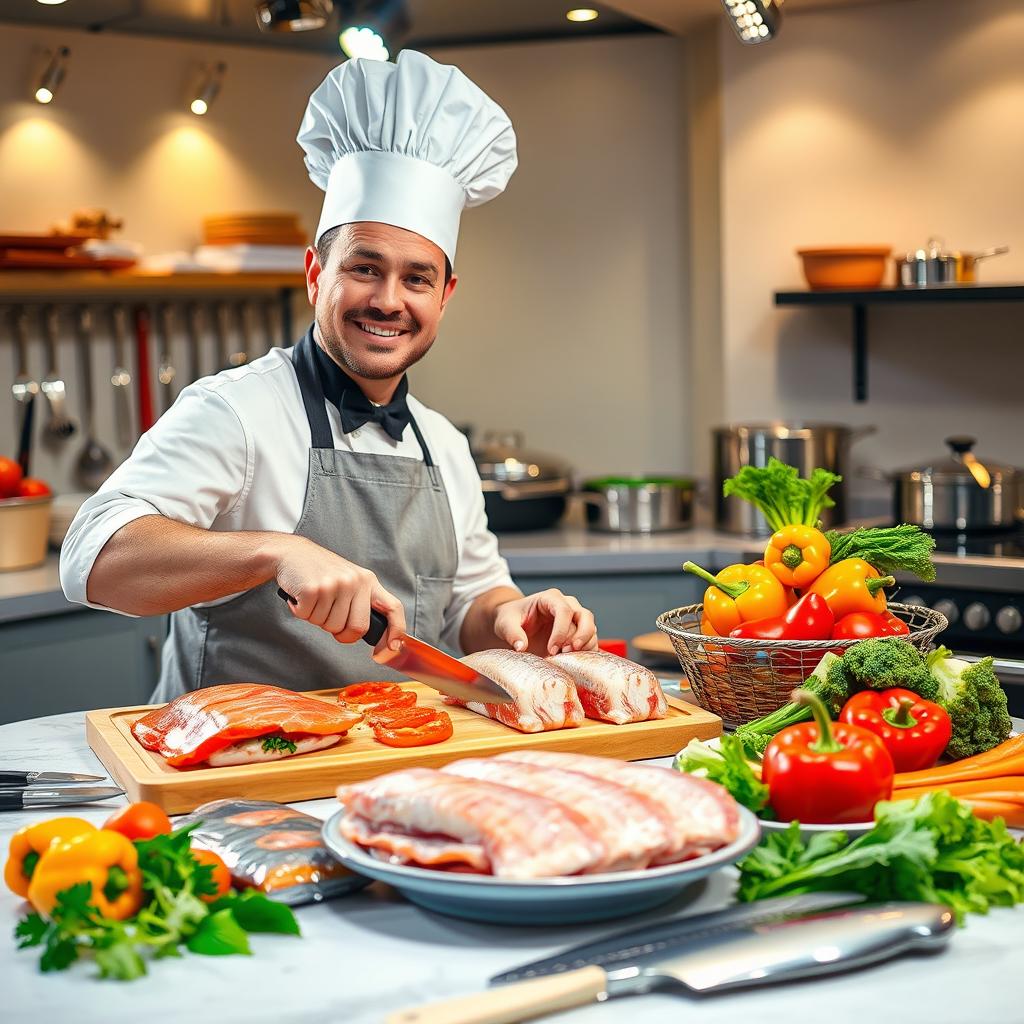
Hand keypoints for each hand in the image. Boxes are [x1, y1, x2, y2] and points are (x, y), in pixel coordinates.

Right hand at [275, 536, 405, 650]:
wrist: (292, 553)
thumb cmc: (320, 572)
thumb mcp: (349, 580)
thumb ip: (360, 602)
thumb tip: (364, 633)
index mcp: (367, 581)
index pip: (392, 607)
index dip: (396, 630)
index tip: (392, 647)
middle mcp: (355, 582)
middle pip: (357, 628)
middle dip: (341, 634)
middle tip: (328, 618)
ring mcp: (335, 584)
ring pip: (329, 626)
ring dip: (317, 619)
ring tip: (314, 599)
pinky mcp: (313, 588)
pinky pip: (308, 617)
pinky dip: (300, 612)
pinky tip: (301, 596)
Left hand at [493, 588, 598, 656]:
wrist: (515, 623)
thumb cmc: (511, 618)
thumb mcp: (505, 623)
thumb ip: (512, 633)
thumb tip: (521, 647)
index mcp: (550, 598)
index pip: (564, 610)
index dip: (561, 631)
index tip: (551, 649)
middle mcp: (567, 605)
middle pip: (585, 616)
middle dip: (581, 636)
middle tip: (567, 652)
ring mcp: (575, 618)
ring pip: (591, 629)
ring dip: (584, 645)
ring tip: (567, 659)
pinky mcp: (577, 632)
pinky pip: (590, 641)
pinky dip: (586, 652)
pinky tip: (573, 662)